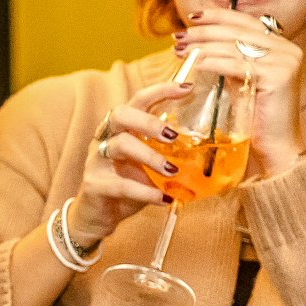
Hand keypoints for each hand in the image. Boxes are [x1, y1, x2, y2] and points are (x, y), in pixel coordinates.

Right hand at [75, 82, 192, 242]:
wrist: (98, 217)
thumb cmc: (127, 184)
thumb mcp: (149, 164)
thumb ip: (168, 152)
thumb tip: (210, 145)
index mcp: (121, 129)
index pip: (137, 100)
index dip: (159, 91)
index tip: (187, 88)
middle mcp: (105, 139)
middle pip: (120, 114)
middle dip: (149, 121)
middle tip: (174, 136)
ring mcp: (96, 161)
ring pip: (120, 145)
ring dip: (150, 156)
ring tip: (172, 171)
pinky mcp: (94, 185)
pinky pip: (121, 185)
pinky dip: (145, 192)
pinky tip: (163, 199)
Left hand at [175, 7, 305, 175]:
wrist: (274, 145)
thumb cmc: (253, 116)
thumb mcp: (240, 80)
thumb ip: (229, 60)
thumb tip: (198, 44)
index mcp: (280, 46)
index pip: (246, 22)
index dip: (218, 16)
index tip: (192, 16)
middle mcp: (286, 49)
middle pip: (238, 31)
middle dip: (204, 32)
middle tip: (178, 36)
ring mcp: (285, 61)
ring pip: (235, 46)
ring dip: (202, 46)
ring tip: (179, 51)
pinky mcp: (278, 76)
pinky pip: (237, 65)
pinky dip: (213, 62)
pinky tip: (195, 63)